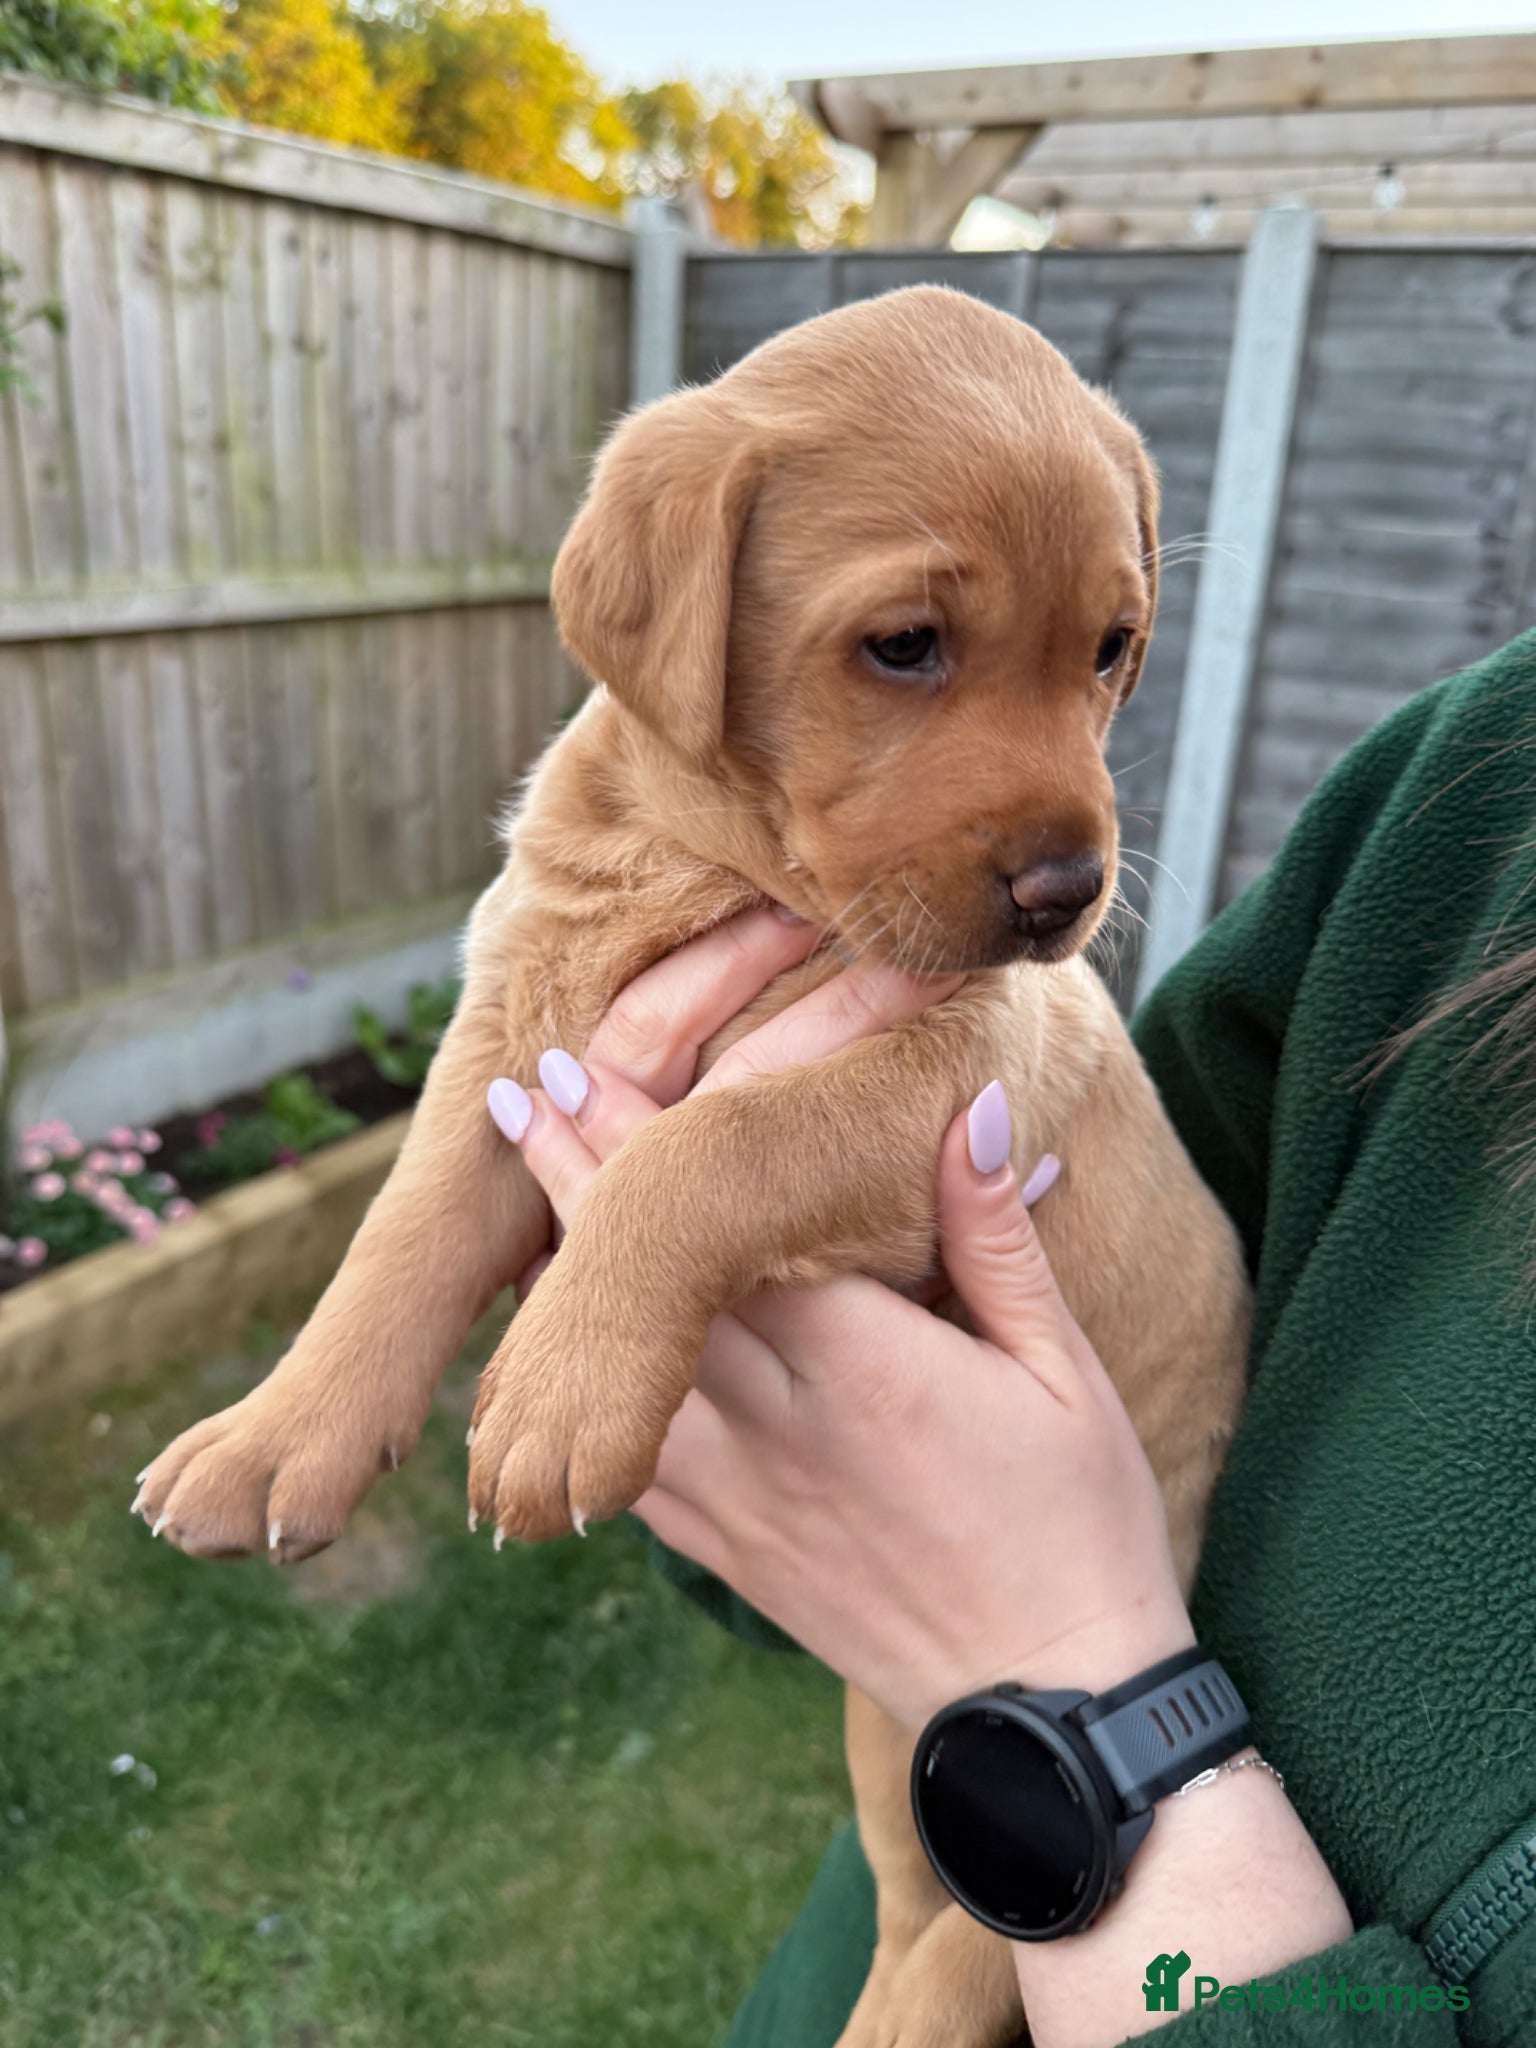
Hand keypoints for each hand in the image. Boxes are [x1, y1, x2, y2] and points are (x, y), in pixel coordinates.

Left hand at [496, 909, 1353, 2041]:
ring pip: (611, 1374)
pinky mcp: (726, 1556)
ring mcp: (735, 1497)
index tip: (577, 1069)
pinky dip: (578, 1402)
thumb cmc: (1078, 1525)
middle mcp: (772, 1422)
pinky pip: (624, 1464)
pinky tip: (549, 1358)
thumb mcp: (1065, 1371)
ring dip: (561, 1286)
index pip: (716, 1232)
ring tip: (520, 1209)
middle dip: (574, 1186)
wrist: (1049, 1711)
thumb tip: (971, 1108)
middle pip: (640, 1287)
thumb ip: (996, 1236)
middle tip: (517, 1100)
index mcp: (858, 1361)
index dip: (636, 1147)